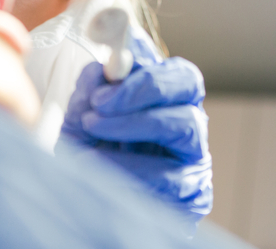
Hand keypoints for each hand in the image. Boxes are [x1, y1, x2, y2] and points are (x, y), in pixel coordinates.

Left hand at [59, 32, 212, 228]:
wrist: (87, 208)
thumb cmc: (91, 156)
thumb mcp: (81, 122)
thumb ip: (89, 92)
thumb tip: (99, 69)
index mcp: (167, 99)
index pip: (174, 68)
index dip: (142, 67)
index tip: (104, 75)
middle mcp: (188, 122)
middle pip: (190, 85)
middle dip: (143, 89)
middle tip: (100, 105)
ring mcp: (194, 157)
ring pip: (185, 125)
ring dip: (133, 129)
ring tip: (92, 142)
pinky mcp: (194, 194)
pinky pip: (171, 178)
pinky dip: (132, 172)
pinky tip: (103, 175)